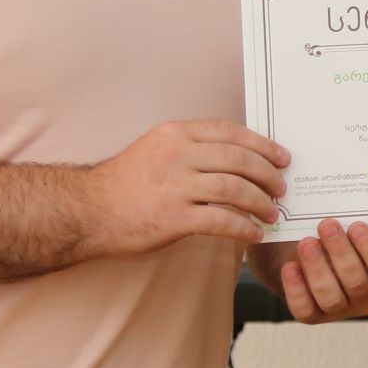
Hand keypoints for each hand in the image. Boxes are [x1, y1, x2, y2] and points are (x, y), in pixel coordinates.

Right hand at [79, 120, 287, 257]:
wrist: (86, 211)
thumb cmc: (124, 183)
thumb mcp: (156, 150)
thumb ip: (191, 149)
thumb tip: (238, 158)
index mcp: (175, 134)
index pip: (231, 133)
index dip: (262, 145)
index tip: (281, 157)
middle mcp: (178, 155)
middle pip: (240, 160)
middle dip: (267, 174)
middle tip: (280, 187)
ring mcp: (175, 187)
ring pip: (236, 190)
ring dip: (261, 203)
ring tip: (271, 213)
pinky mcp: (174, 218)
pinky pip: (223, 221)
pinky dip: (244, 228)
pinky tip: (253, 234)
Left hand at [280, 218, 367, 322]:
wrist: (309, 259)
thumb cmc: (339, 244)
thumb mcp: (354, 236)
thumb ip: (356, 230)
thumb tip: (347, 208)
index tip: (356, 226)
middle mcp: (367, 300)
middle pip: (357, 283)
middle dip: (340, 251)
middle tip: (326, 225)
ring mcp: (340, 311)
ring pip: (331, 298)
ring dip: (318, 267)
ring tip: (306, 242)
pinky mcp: (314, 317)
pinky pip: (305, 309)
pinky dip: (296, 288)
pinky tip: (290, 266)